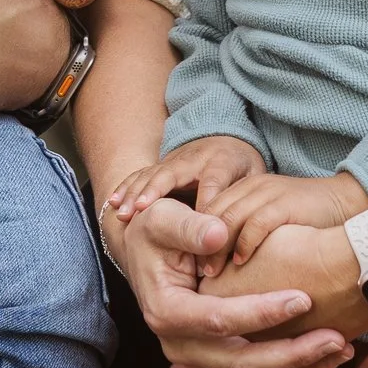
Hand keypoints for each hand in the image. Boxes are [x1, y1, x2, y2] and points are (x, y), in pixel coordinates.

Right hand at [103, 134, 265, 236]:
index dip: (204, 204)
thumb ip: (248, 195)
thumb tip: (240, 225)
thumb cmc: (243, 168)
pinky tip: (113, 203)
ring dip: (135, 193)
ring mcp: (173, 161)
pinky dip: (125, 188)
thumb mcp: (254, 177)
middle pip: (172, 174)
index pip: (212, 183)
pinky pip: (140, 175)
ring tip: (123, 213)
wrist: (227, 141)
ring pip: (151, 175)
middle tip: (141, 210)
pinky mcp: (160, 167)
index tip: (197, 227)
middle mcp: (193, 159)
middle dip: (156, 191)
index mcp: (221, 162)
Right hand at [115, 196, 353, 367]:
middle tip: (336, 338)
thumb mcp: (163, 218)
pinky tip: (326, 356)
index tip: (304, 298)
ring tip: (342, 349)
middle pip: (242, 363)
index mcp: (166, 312)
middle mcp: (180, 345)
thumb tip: (220, 234)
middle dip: (293, 354)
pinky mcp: (216, 361)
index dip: (263, 312)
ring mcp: (199, 359)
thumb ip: (190, 226)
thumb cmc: (157, 229)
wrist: (145, 251)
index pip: (220, 321)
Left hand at [201, 171, 367, 269]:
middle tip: (192, 274)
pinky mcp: (284, 202)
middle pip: (211, 213)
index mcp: (244, 189)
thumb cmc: (308, 222)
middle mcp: (251, 187)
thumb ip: (247, 237)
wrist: (348, 202)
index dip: (194, 237)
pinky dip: (245, 244)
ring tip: (210, 274)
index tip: (187, 266)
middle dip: (199, 244)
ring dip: (216, 247)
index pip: (207, 210)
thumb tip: (224, 271)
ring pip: (228, 217)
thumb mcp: (270, 225)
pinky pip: (256, 222)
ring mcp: (267, 193)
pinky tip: (240, 263)